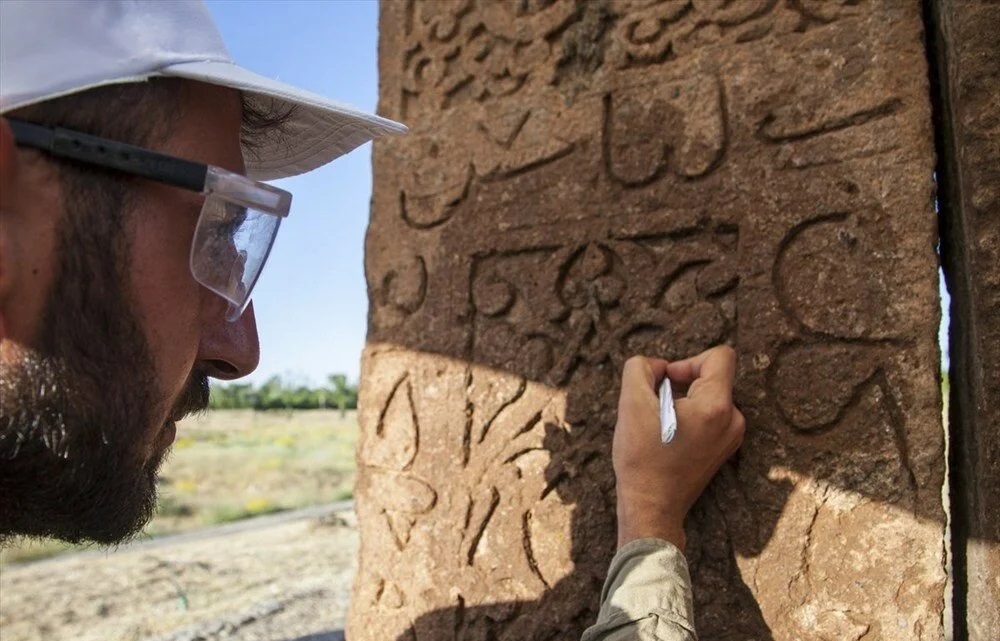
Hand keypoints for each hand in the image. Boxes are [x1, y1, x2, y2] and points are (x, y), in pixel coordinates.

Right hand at [613, 346, 744, 550]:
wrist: (651, 508)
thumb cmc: (642, 459)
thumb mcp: (631, 403)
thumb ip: (640, 368)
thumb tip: (658, 366)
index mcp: (717, 406)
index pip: (720, 356)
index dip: (687, 361)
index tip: (666, 383)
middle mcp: (733, 420)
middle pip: (712, 377)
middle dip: (681, 384)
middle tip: (656, 410)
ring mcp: (731, 437)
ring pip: (708, 397)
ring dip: (682, 402)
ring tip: (660, 426)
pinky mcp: (723, 450)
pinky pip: (708, 416)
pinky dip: (688, 418)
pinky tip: (668, 438)